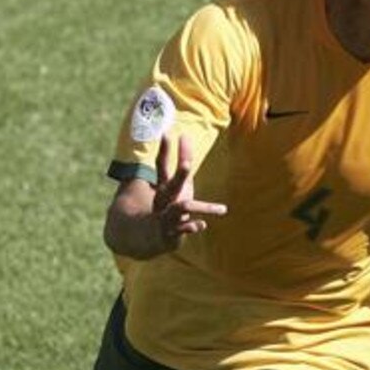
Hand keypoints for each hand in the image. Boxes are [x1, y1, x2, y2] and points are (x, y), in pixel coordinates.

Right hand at [150, 134, 226, 250]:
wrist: (150, 237)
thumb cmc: (167, 207)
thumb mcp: (172, 188)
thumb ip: (180, 168)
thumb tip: (183, 142)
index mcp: (164, 186)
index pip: (161, 164)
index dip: (164, 149)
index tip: (166, 132)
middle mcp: (165, 199)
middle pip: (173, 183)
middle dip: (180, 173)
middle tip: (186, 163)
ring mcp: (168, 214)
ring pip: (183, 208)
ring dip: (199, 206)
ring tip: (219, 208)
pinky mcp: (174, 232)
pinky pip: (184, 229)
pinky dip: (192, 226)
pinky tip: (202, 224)